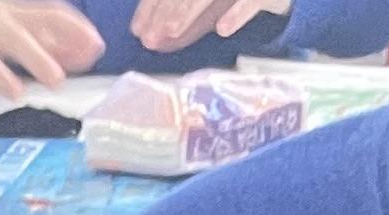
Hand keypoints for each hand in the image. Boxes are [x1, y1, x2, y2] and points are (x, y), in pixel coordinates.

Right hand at [0, 0, 101, 123]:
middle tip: (57, 81)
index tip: (95, 49)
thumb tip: (96, 49)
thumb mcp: (39, 32)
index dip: (72, 30)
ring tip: (17, 94)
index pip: (48, 16)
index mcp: (17, 10)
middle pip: (13, 35)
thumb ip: (67, 42)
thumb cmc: (10, 34)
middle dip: (35, 56)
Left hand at [126, 0, 282, 47]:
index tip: (138, 30)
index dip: (151, 5)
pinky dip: (237, 13)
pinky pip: (251, 1)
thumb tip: (149, 34)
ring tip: (172, 30)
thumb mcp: (204, 5)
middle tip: (149, 36)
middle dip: (166, 11)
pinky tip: (222, 29)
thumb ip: (180, 15)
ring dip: (190, 10)